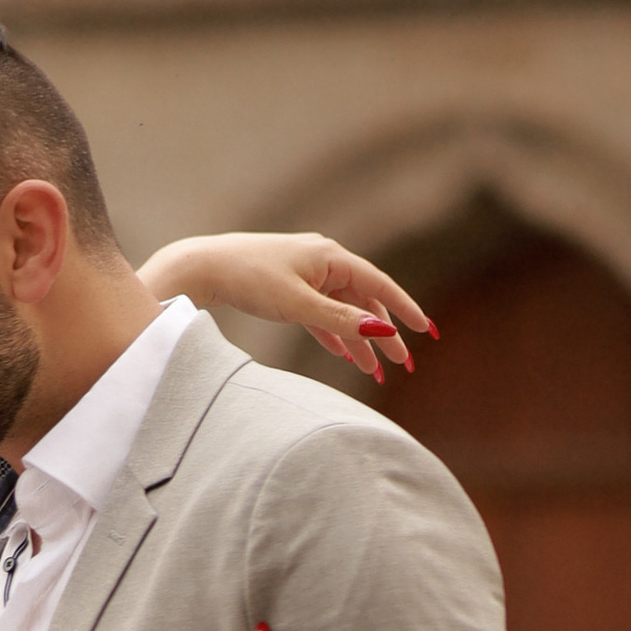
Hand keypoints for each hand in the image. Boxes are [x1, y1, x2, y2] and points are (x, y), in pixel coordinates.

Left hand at [141, 230, 432, 383]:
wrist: (204, 268)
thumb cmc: (249, 279)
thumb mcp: (298, 305)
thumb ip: (340, 321)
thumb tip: (380, 331)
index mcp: (331, 257)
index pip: (379, 285)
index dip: (405, 309)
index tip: (426, 332)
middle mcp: (324, 260)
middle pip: (364, 301)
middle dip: (384, 334)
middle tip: (404, 365)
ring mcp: (307, 274)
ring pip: (343, 311)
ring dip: (359, 341)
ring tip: (375, 373)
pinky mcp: (290, 288)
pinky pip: (322, 314)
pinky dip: (335, 335)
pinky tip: (347, 357)